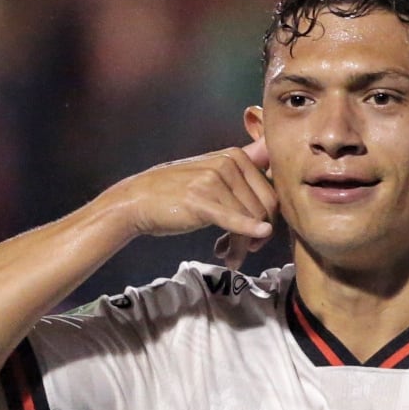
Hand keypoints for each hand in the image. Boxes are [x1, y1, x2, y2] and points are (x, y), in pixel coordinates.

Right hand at [100, 141, 279, 268]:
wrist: (137, 200)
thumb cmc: (177, 192)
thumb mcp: (212, 173)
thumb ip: (243, 171)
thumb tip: (271, 153)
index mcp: (236, 156)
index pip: (271, 193)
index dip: (269, 219)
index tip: (257, 235)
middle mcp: (228, 163)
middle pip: (265, 208)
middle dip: (260, 236)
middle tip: (244, 250)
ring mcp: (214, 180)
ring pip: (250, 221)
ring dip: (241, 246)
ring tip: (228, 255)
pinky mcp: (202, 200)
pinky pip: (235, 222)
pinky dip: (243, 239)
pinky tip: (236, 256)